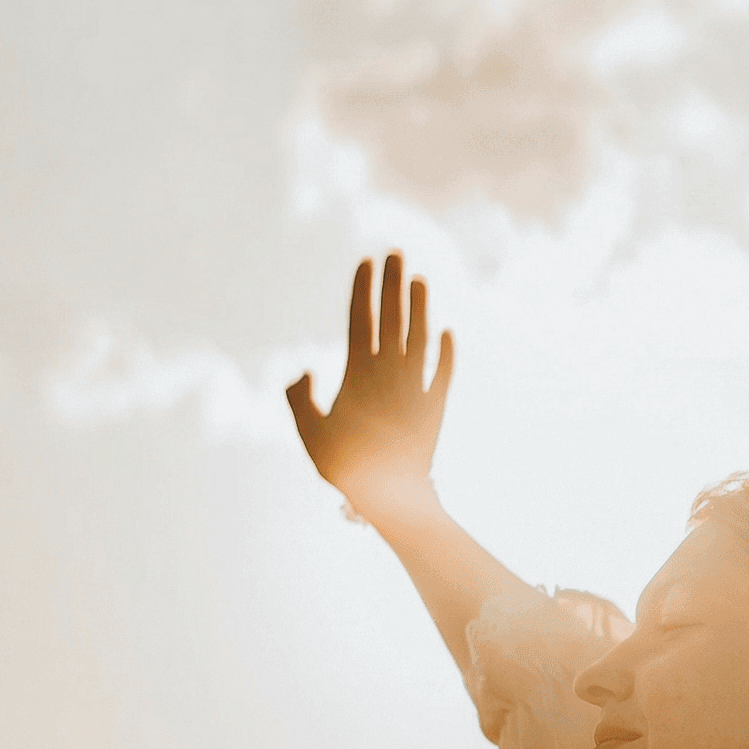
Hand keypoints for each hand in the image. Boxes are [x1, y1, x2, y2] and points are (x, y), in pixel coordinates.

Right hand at [286, 253, 452, 529]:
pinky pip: (445, 371)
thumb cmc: (346, 465)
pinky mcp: (437, 406)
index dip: (363, 288)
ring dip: (421, 307)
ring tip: (420, 280)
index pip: (360, 319)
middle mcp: (391, 372)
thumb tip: (303, 370)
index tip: (366, 261)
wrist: (394, 495)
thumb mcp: (311, 433)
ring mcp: (417, 386)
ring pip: (421, 336)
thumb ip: (301, 399)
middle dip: (393, 282)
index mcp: (359, 373)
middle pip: (393, 317)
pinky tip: (448, 333)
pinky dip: (447, 351)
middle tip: (396, 253)